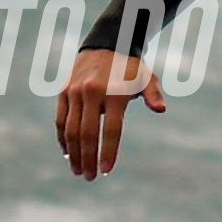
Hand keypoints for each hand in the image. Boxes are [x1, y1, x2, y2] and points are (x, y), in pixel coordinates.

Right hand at [56, 46, 165, 177]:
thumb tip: (161, 109)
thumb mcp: (147, 78)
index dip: (108, 152)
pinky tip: (68, 154)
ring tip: (78, 171)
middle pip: (88, 133)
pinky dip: (63, 139)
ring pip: (70, 129)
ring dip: (74, 153)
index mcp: (114, 93)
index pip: (110, 130)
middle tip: (90, 177)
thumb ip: (153, 95)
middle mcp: (92, 93)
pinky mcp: (64, 92)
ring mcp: (75, 92)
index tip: (106, 171)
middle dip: (88, 159)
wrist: (107, 43)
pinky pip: (60, 119)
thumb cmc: (131, 68)